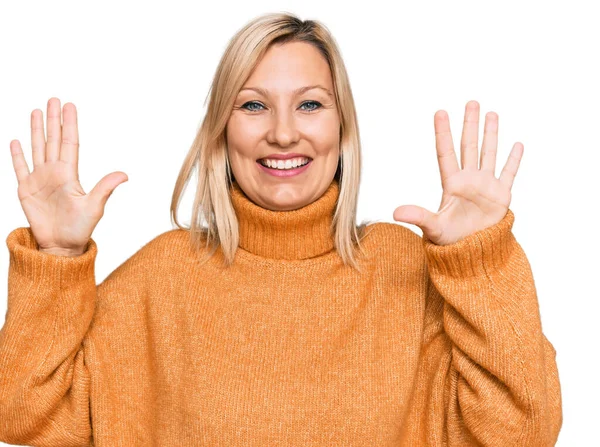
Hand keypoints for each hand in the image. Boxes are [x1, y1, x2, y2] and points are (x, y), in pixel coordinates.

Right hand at [9, 97, 128, 252]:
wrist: (61, 247)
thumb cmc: (80, 229)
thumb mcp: (94, 207)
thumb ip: (105, 188)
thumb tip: (124, 174)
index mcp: (70, 174)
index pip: (69, 142)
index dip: (68, 124)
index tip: (69, 105)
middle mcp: (54, 173)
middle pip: (52, 140)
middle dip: (53, 120)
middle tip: (53, 99)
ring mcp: (40, 181)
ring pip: (37, 148)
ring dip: (36, 130)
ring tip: (36, 111)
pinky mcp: (26, 191)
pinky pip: (20, 168)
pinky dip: (17, 155)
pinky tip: (15, 141)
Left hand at [393, 100, 522, 245]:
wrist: (471, 254)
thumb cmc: (449, 241)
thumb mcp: (432, 227)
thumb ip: (417, 216)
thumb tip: (395, 213)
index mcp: (451, 184)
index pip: (446, 152)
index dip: (443, 133)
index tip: (440, 112)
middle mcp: (469, 180)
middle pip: (469, 146)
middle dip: (470, 124)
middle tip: (471, 102)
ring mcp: (486, 186)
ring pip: (488, 153)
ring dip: (491, 134)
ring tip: (491, 113)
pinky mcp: (501, 195)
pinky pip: (509, 173)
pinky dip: (513, 160)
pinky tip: (517, 144)